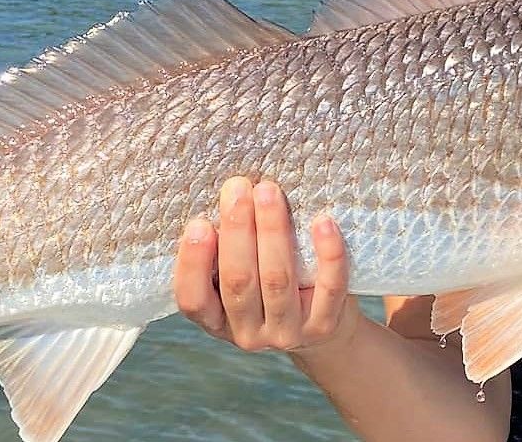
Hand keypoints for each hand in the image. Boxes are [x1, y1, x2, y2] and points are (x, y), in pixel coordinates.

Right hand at [174, 176, 358, 354]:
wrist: (322, 333)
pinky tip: (323, 221)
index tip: (199, 224)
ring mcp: (287, 332)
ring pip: (278, 280)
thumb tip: (226, 196)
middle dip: (237, 230)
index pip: (194, 300)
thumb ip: (226, 250)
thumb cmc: (269, 288)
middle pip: (239, 281)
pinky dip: (327, 254)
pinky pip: (327, 288)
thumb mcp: (239, 278)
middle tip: (238, 187)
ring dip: (273, 231)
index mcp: (216, 320)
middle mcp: (248, 332)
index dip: (193, 264)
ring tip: (268, 192)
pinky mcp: (323, 326)